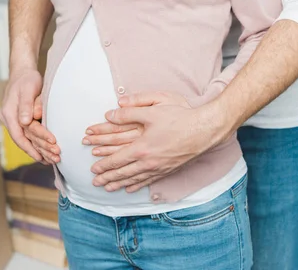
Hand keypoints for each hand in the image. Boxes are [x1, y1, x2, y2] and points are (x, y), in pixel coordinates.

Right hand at [0, 69, 59, 164]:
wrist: (22, 72)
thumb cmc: (27, 79)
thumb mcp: (27, 89)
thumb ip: (26, 105)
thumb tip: (25, 122)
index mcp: (8, 113)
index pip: (20, 135)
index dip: (34, 144)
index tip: (51, 147)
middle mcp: (8, 119)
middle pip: (23, 140)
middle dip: (39, 150)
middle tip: (55, 159)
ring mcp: (12, 121)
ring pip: (25, 140)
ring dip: (38, 150)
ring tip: (51, 161)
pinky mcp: (18, 120)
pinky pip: (26, 136)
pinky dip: (35, 145)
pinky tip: (44, 153)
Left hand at [90, 95, 233, 192]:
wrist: (204, 129)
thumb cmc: (179, 117)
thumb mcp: (152, 109)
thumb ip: (129, 111)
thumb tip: (110, 114)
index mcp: (142, 147)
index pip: (117, 159)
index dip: (103, 164)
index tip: (93, 168)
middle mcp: (148, 161)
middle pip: (123, 172)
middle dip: (107, 178)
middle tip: (95, 182)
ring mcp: (159, 168)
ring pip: (134, 179)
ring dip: (119, 184)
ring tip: (108, 188)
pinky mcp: (168, 169)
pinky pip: (148, 180)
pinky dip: (137, 185)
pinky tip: (131, 187)